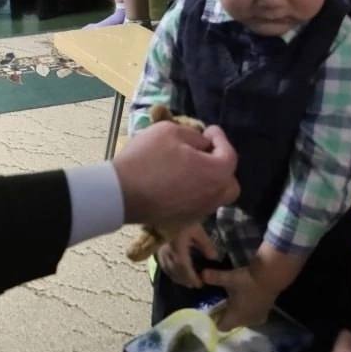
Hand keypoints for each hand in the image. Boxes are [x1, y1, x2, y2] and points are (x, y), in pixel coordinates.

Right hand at [113, 121, 238, 226]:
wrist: (121, 193)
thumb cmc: (146, 158)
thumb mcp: (169, 131)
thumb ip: (193, 135)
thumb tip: (202, 143)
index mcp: (216, 173)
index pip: (229, 153)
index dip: (219, 138)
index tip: (207, 130)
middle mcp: (214, 196)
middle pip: (228, 181)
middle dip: (221, 165)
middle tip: (205, 153)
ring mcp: (199, 212)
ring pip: (214, 195)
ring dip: (207, 180)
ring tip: (190, 168)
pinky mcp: (184, 221)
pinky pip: (197, 204)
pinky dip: (194, 192)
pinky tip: (178, 183)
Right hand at [158, 224, 217, 287]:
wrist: (165, 209)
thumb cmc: (182, 219)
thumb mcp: (197, 230)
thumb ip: (205, 245)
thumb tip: (213, 258)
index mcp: (178, 249)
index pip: (184, 268)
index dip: (191, 278)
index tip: (199, 284)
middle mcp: (167, 252)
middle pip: (175, 271)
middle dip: (185, 280)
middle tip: (194, 285)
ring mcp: (160, 250)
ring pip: (167, 269)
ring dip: (177, 277)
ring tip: (185, 281)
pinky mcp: (157, 247)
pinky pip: (162, 264)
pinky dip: (169, 271)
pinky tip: (173, 271)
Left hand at [201, 264, 277, 329]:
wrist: (271, 277)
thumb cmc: (248, 280)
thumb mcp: (229, 278)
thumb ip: (214, 277)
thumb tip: (200, 275)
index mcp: (236, 317)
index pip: (222, 327)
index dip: (215, 321)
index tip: (211, 313)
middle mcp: (247, 321)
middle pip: (232, 324)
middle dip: (226, 316)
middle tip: (219, 304)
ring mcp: (257, 318)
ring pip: (243, 320)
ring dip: (238, 314)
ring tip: (232, 301)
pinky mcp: (266, 312)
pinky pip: (252, 316)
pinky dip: (248, 311)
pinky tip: (245, 300)